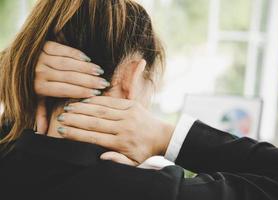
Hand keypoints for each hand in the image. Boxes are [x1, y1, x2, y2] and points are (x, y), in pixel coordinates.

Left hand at [34, 41, 109, 133]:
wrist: (12, 63)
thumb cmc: (26, 85)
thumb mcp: (32, 100)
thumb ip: (40, 114)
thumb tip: (43, 133)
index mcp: (39, 87)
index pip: (64, 90)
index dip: (81, 92)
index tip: (96, 94)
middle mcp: (39, 71)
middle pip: (69, 76)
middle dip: (88, 80)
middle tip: (103, 83)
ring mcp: (41, 57)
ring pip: (67, 63)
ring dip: (85, 67)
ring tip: (99, 71)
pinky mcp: (44, 45)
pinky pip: (62, 49)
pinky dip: (76, 54)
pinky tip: (88, 59)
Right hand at [56, 96, 174, 164]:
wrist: (161, 136)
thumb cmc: (143, 151)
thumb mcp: (133, 162)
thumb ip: (118, 161)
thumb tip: (101, 157)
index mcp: (122, 142)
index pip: (93, 137)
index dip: (75, 133)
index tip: (61, 130)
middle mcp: (123, 127)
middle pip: (94, 122)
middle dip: (75, 119)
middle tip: (60, 117)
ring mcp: (128, 114)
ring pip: (101, 110)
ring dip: (83, 108)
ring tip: (68, 107)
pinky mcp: (131, 104)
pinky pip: (111, 101)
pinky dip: (97, 100)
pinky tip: (85, 100)